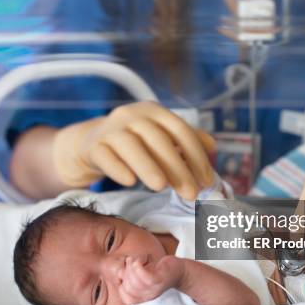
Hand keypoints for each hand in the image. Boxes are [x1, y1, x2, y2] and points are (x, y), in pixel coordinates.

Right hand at [53, 101, 215, 199]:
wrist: (92, 143)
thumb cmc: (135, 143)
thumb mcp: (160, 136)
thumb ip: (186, 140)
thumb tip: (212, 147)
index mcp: (154, 111)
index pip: (180, 130)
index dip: (196, 155)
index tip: (206, 181)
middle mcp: (132, 115)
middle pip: (158, 139)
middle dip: (177, 168)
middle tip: (190, 193)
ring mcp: (110, 129)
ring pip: (131, 145)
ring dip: (148, 166)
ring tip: (161, 188)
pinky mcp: (94, 145)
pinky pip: (106, 156)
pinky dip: (118, 168)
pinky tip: (129, 182)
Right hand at [118, 255, 184, 304]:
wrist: (179, 270)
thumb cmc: (158, 270)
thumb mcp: (140, 274)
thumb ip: (129, 275)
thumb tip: (119, 273)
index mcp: (143, 297)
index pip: (126, 298)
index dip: (122, 285)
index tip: (128, 273)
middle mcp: (148, 296)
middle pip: (128, 288)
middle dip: (126, 273)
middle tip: (133, 263)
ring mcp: (154, 288)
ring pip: (135, 282)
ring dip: (132, 268)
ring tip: (137, 260)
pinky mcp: (160, 279)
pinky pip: (145, 277)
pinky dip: (138, 266)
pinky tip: (141, 260)